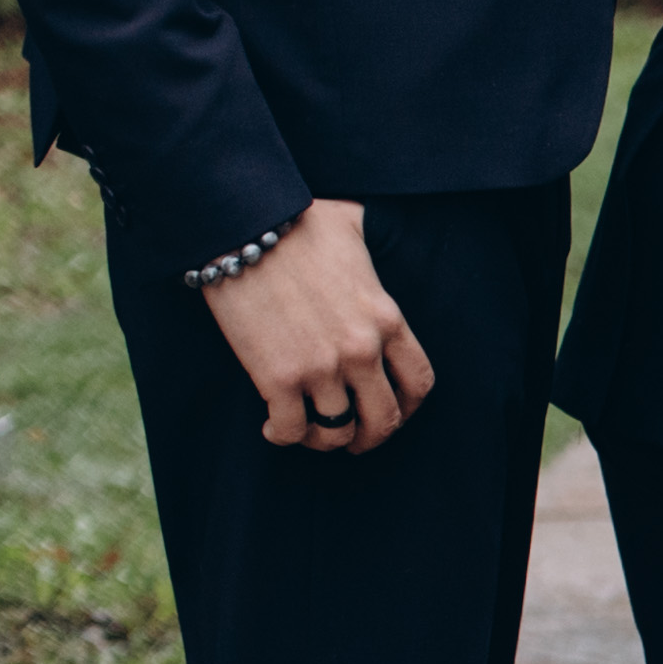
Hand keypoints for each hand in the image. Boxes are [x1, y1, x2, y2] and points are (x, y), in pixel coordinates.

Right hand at [204, 197, 427, 451]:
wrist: (243, 230)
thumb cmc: (298, 224)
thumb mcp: (360, 231)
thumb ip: (376, 251)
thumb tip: (376, 238)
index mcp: (388, 320)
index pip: (419, 383)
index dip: (408, 407)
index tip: (393, 411)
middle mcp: (362, 351)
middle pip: (384, 418)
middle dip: (371, 436)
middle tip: (355, 439)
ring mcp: (321, 367)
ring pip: (337, 432)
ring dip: (325, 439)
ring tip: (310, 431)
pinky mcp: (277, 378)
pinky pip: (291, 430)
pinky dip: (283, 435)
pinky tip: (274, 425)